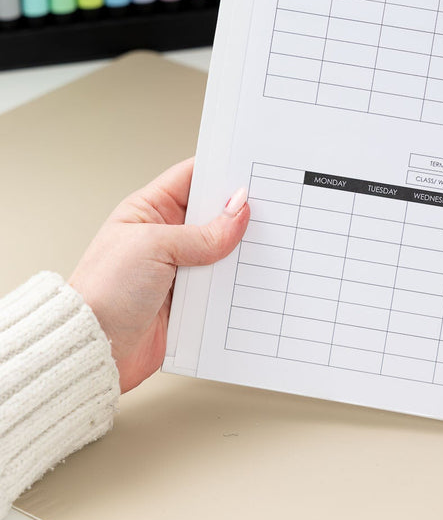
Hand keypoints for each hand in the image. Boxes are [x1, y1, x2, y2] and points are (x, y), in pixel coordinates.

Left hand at [69, 158, 248, 392]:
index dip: (221, 171)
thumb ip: (203, 233)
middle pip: (214, 213)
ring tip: (263, 241)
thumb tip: (238, 212)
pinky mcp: (192, 296)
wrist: (98, 349)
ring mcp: (181, 266)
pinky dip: (238, 279)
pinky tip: (253, 274)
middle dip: (239, 210)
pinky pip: (224, 281)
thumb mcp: (155, 247)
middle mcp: (168, 235)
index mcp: (150, 210)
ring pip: (224, 248)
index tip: (251, 170)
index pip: (192, 177)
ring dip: (241, 248)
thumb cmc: (105, 291)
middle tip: (267, 207)